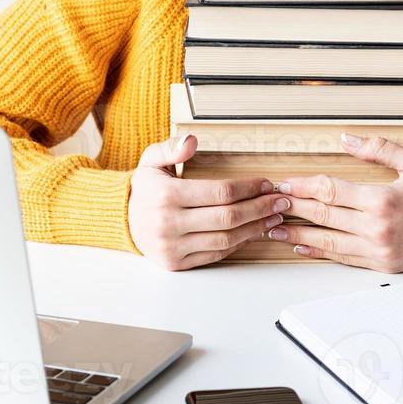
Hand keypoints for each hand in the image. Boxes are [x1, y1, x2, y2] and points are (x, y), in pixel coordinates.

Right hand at [128, 134, 289, 270]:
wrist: (123, 221)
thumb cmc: (144, 189)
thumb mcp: (151, 161)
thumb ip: (171, 148)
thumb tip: (191, 140)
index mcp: (166, 196)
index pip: (220, 192)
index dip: (248, 189)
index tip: (266, 184)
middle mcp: (169, 223)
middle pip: (228, 217)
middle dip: (260, 208)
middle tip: (280, 201)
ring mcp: (173, 246)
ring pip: (225, 239)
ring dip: (255, 228)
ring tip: (273, 217)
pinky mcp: (177, 263)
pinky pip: (216, 254)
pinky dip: (239, 243)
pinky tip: (252, 232)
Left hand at [266, 133, 402, 271]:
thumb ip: (377, 148)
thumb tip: (347, 137)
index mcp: (381, 200)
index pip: (330, 191)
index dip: (302, 186)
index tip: (283, 183)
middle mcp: (376, 228)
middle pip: (323, 215)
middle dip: (293, 208)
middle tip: (270, 203)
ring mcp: (378, 250)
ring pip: (328, 241)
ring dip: (297, 234)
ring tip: (273, 229)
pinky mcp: (381, 264)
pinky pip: (343, 258)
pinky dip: (320, 252)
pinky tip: (302, 246)